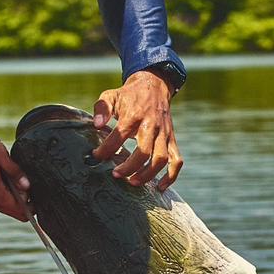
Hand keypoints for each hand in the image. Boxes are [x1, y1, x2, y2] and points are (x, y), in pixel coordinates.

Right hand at [0, 127, 29, 220]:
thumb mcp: (0, 154)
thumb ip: (15, 171)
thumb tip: (27, 186)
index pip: (20, 210)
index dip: (33, 205)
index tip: (39, 194)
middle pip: (17, 212)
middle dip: (27, 202)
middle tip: (28, 183)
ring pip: (10, 208)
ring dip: (18, 197)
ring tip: (16, 178)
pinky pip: (3, 203)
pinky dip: (10, 195)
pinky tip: (9, 180)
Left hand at [93, 70, 182, 189]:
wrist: (154, 86)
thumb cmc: (128, 95)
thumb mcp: (111, 95)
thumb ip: (102, 109)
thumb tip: (97, 125)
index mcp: (135, 114)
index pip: (120, 135)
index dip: (106, 149)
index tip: (96, 156)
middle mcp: (152, 125)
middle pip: (144, 151)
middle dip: (129, 167)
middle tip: (115, 174)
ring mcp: (164, 134)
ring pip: (161, 159)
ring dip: (147, 175)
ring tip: (132, 182)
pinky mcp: (172, 140)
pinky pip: (177, 161)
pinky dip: (171, 176)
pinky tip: (159, 187)